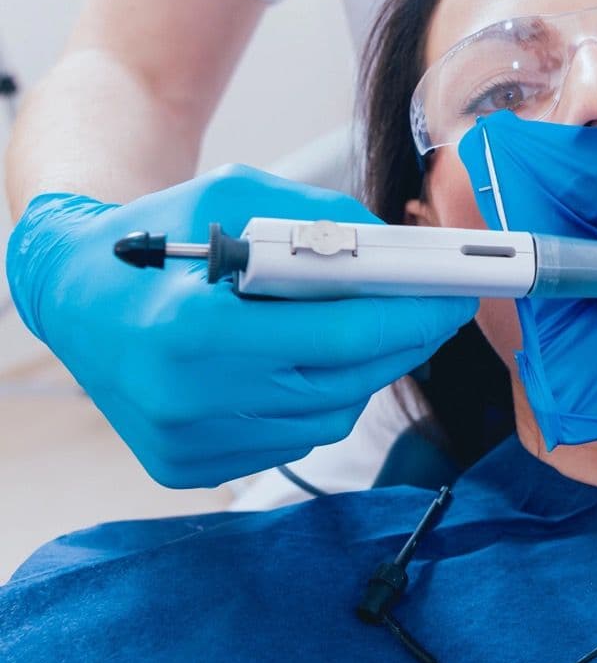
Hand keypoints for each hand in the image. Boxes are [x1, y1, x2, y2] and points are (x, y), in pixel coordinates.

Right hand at [6, 165, 475, 487]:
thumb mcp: (234, 194)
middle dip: (406, 342)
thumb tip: (401, 253)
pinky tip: (309, 362)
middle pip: (343, 383)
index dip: (410, 318)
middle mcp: (186, 397)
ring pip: (327, 418)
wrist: (72, 296)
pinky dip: (318, 399)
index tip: (456, 297)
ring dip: (365, 373)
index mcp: (193, 327)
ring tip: (376, 328)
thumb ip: (321, 219)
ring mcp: (186, 443)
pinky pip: (291, 439)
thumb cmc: (157, 234)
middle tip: (443, 309)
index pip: (339, 336)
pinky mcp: (186, 468)